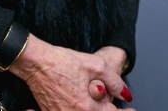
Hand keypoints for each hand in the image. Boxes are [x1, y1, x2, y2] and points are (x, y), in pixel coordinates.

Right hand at [8, 34, 131, 110]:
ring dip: (93, 109)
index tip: (131, 110)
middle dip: (107, 110)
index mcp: (87, 107)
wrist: (36, 62)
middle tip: (112, 104)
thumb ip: (114, 81)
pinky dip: (78, 109)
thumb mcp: (95, 64)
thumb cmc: (62, 61)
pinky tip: (79, 101)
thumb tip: (126, 94)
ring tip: (95, 99)